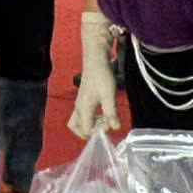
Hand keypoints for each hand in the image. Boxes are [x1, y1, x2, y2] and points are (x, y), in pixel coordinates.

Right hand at [68, 13, 119, 139]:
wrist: (96, 61)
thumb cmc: (102, 77)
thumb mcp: (109, 96)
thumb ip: (111, 113)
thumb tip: (115, 128)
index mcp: (82, 109)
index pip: (85, 130)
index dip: (97, 131)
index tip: (109, 123)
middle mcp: (78, 108)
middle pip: (77, 128)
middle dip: (90, 131)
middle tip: (105, 124)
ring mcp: (80, 104)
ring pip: (79, 122)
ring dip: (92, 125)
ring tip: (106, 119)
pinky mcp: (84, 100)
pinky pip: (84, 115)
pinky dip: (92, 118)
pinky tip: (104, 113)